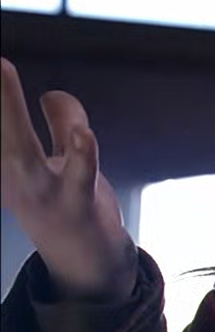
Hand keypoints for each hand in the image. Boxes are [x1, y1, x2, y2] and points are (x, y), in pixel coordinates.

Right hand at [0, 57, 134, 299]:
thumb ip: (60, 125)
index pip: (0, 127)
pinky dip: (79, 152)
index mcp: (9, 165)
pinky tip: (81, 133)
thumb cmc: (71, 206)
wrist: (89, 264)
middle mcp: (15, 177)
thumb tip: (52, 94)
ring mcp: (43, 191)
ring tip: (0, 67)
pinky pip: (78, 173)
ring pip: (22, 147)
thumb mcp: (60, 162)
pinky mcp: (77, 202)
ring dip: (8, 110)